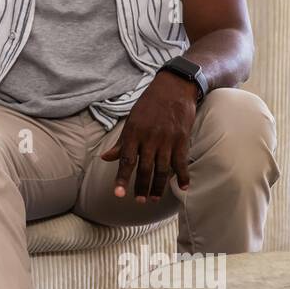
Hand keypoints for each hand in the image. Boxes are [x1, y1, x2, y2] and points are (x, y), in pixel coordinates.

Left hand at [100, 71, 197, 201]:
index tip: (118, 194)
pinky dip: (183, 176)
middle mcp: (149, 138)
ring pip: (162, 169)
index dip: (122, 178)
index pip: (126, 160)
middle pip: (145, 168)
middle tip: (139, 201)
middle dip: (141, 187)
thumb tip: (106, 158)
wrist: (174, 87)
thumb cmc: (149, 104)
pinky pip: (182, 162)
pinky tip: (183, 187)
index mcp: (134, 133)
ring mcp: (167, 139)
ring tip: (154, 199)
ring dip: (159, 187)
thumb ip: (121, 142)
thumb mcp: (131, 120)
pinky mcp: (182, 139)